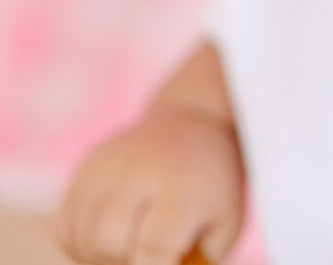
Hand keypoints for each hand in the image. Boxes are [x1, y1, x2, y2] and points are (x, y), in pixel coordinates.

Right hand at [51, 104, 244, 264]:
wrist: (189, 124)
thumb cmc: (209, 186)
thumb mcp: (226, 219)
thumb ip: (203, 259)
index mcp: (182, 188)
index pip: (154, 246)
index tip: (157, 264)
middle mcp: (139, 172)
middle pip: (108, 239)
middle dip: (123, 260)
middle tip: (144, 252)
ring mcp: (107, 168)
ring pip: (83, 237)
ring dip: (101, 257)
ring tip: (130, 244)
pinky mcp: (85, 169)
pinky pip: (63, 225)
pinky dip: (80, 244)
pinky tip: (108, 235)